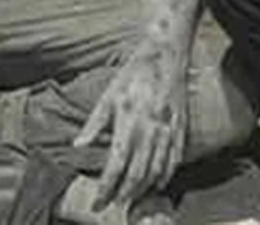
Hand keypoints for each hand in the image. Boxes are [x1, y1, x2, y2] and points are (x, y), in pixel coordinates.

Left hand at [74, 40, 189, 208]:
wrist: (166, 54)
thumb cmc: (134, 73)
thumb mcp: (109, 94)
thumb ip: (94, 123)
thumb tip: (77, 145)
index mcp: (130, 118)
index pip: (117, 162)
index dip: (107, 186)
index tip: (98, 201)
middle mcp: (151, 126)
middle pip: (138, 172)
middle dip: (125, 194)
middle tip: (113, 206)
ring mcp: (169, 128)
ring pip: (158, 170)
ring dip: (144, 190)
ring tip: (131, 201)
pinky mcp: (181, 127)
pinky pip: (174, 159)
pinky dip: (165, 176)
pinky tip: (157, 185)